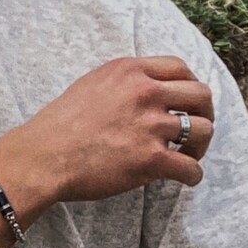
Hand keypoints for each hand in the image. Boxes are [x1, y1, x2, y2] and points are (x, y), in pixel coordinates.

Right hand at [17, 54, 215, 203]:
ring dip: (201, 146)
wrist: (43, 157)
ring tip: (190, 157)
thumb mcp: (90, 85)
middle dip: (205, 113)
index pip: (179, 67)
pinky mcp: (151, 160)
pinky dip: (193, 176)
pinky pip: (190, 167)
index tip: (187, 101)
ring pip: (203, 130)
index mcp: (130, 71)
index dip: (190, 86)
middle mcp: (146, 93)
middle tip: (196, 131)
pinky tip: (186, 180)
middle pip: (201, 95)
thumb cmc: (57, 126)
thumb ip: (121, 84)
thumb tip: (141, 94)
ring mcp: (151, 126)